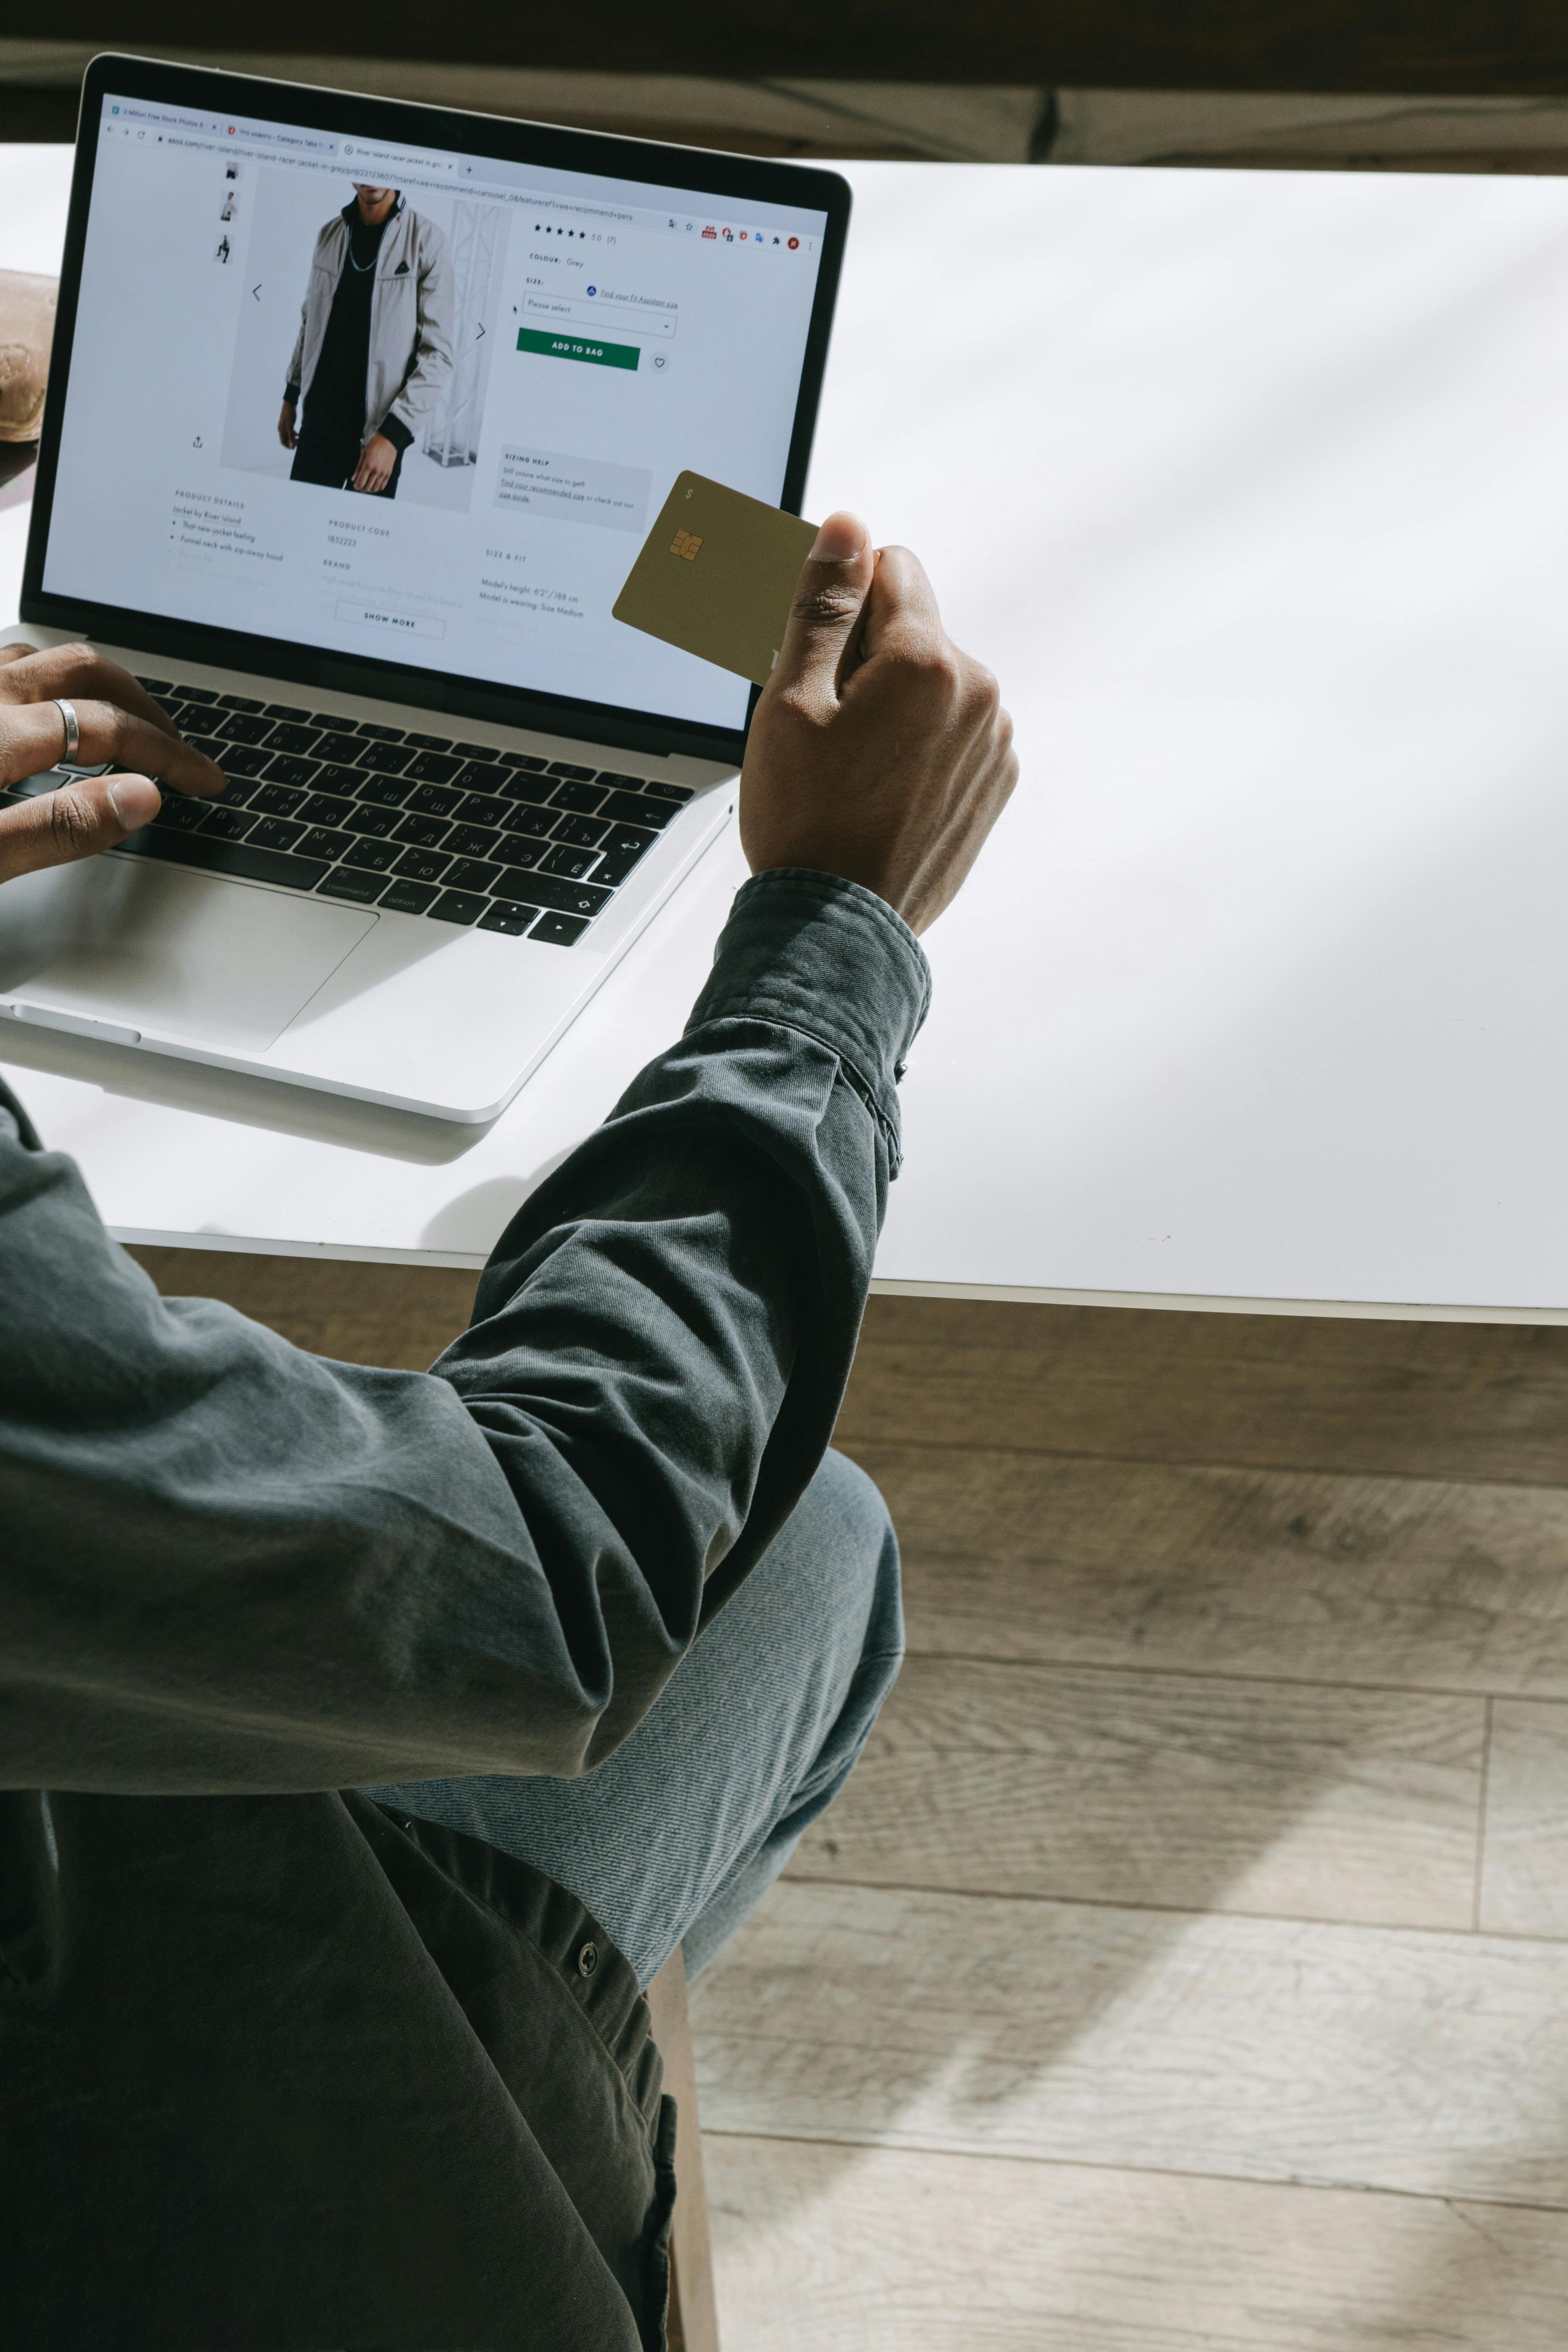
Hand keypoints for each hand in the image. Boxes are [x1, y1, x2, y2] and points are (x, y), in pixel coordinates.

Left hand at [0, 643, 227, 885]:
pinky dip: (42, 682)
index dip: (166, 754)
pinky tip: (46, 713)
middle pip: (83, 672)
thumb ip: (56, 826)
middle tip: (175, 747)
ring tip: (123, 721)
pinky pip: (5, 668)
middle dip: (142, 707)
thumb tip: (141, 798)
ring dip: (93, 685)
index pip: (107, 729)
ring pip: (41, 660)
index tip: (202, 778)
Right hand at [278, 400, 296, 449]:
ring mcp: (285, 426)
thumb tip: (292, 446)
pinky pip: (291, 432)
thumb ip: (291, 436)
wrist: (290, 404)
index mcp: (280, 430)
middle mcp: (282, 429)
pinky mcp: (288, 424)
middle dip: (292, 442)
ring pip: (289, 436)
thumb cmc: (289, 414)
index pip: (283, 442)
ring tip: (300, 439)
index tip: (295, 447)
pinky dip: (295, 434)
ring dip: (294, 438)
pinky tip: (299, 434)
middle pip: (286, 440)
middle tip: (299, 442)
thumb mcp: (290, 426)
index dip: (288, 446)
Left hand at [352, 433, 396, 493]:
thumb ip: (358, 468)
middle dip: (361, 489)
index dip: (356, 486)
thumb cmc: (375, 445)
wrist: (388, 441)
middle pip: (367, 487)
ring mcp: (383, 474)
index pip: (360, 482)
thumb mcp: (363, 454)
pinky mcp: (388, 474)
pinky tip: (373, 485)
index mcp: (368, 465)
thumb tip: (353, 479)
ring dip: (369, 490)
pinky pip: (382, 486)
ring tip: (366, 486)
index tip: (355, 486)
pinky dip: (377, 488)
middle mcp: (376, 471)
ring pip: (375, 489)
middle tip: (359, 486)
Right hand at [740, 513, 1015, 935]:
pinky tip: (879, 791)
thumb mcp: (792, 700)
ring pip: (934, 681)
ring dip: (892, 703)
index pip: (891, 568)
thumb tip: (848, 529)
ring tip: (850, 766)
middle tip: (823, 725)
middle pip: (915, 627)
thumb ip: (823, 604)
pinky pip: (954, 731)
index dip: (842, 599)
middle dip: (866, 656)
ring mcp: (995, 742)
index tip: (815, 653)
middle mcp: (979, 693)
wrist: (838, 927)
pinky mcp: (994, 783)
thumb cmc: (806, 822)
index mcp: (928, 661)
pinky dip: (918, 745)